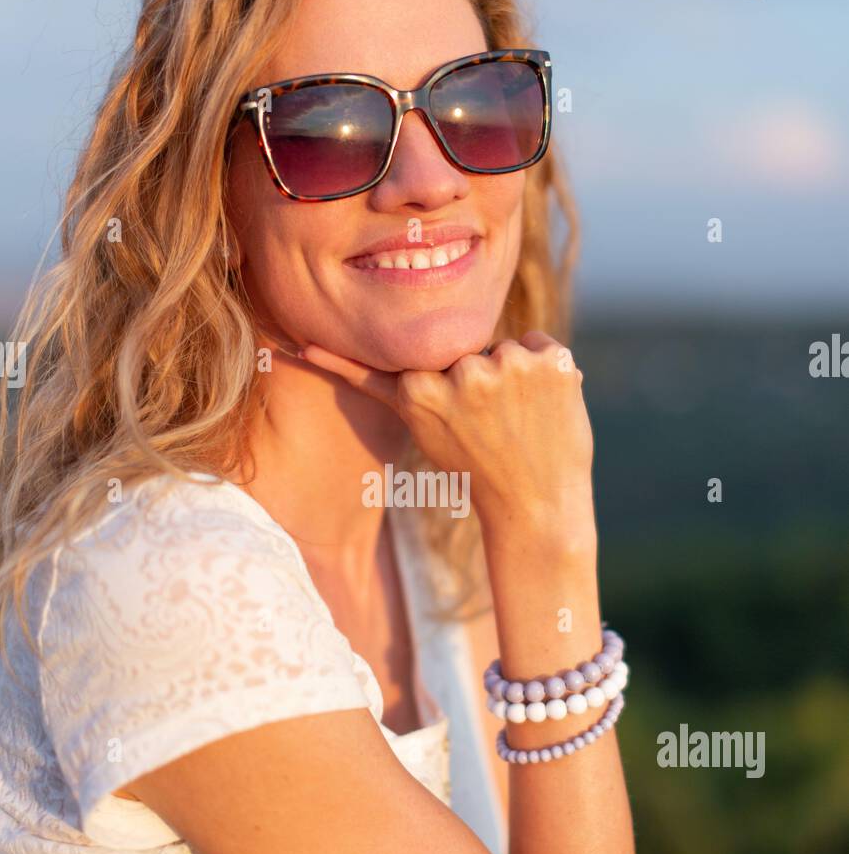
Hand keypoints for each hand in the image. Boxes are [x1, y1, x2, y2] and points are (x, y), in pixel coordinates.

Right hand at [299, 332, 593, 535]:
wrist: (535, 509)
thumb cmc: (472, 469)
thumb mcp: (414, 426)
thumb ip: (377, 382)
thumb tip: (303, 346)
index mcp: (419, 389)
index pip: (423, 357)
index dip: (444, 391)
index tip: (455, 422)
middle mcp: (462, 371)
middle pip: (465, 350)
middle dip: (479, 379)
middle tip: (495, 428)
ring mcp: (509, 365)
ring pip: (504, 347)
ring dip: (514, 374)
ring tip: (523, 421)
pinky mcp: (550, 362)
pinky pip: (541, 344)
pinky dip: (548, 370)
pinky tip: (547, 407)